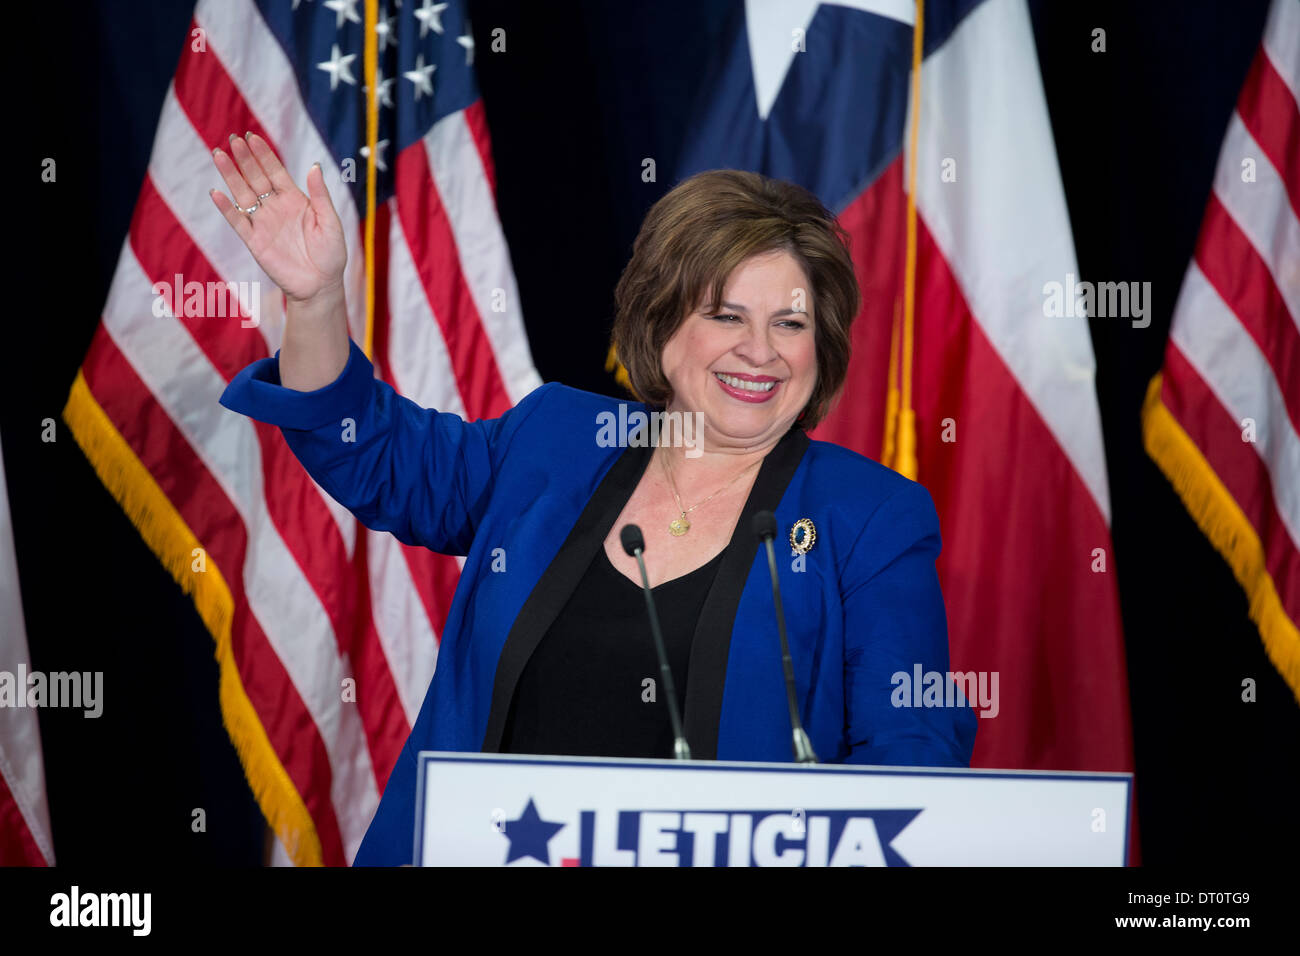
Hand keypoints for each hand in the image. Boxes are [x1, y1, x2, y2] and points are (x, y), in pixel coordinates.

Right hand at [209, 133, 346, 303]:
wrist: (321, 285)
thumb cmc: (331, 254)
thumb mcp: (331, 222)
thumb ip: (321, 195)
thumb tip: (315, 166)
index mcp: (295, 200)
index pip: (276, 172)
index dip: (264, 155)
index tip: (252, 137)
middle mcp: (276, 208)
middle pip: (256, 178)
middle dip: (244, 159)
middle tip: (233, 139)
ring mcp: (264, 223)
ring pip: (243, 194)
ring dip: (230, 176)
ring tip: (218, 155)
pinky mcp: (255, 241)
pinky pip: (237, 222)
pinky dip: (226, 208)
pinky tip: (216, 193)